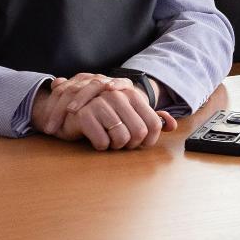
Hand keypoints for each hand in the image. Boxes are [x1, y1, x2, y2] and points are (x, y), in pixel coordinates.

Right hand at [31, 73, 170, 150]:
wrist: (68, 108)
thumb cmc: (102, 113)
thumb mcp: (128, 112)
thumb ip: (151, 118)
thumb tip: (172, 125)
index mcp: (131, 94)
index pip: (153, 124)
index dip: (149, 140)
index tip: (140, 144)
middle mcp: (117, 96)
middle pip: (139, 133)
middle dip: (131, 144)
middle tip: (121, 145)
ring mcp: (100, 103)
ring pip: (122, 138)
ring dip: (116, 146)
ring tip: (109, 142)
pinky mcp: (84, 115)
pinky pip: (102, 142)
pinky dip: (101, 146)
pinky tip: (96, 141)